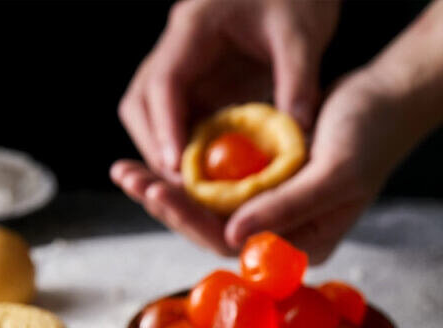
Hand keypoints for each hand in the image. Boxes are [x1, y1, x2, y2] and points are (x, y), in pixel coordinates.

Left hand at [113, 70, 407, 261]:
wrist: (387, 100)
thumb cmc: (372, 135)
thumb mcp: (335, 173)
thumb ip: (285, 208)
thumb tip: (229, 238)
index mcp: (298, 246)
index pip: (230, 242)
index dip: (189, 219)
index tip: (158, 194)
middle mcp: (275, 236)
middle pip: (206, 229)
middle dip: (164, 204)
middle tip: (128, 179)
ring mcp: (264, 213)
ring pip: (201, 209)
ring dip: (162, 190)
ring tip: (124, 173)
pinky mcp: (255, 189)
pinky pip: (209, 188)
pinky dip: (178, 174)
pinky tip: (147, 166)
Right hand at [118, 0, 338, 182]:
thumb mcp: (303, 35)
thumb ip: (299, 83)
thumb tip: (297, 134)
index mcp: (193, 27)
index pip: (163, 83)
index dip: (164, 127)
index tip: (175, 166)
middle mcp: (174, 47)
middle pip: (140, 104)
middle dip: (154, 147)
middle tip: (181, 185)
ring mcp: (177, 65)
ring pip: (146, 115)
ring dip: (161, 150)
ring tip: (191, 183)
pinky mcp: (189, 81)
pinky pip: (170, 120)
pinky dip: (180, 146)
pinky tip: (202, 169)